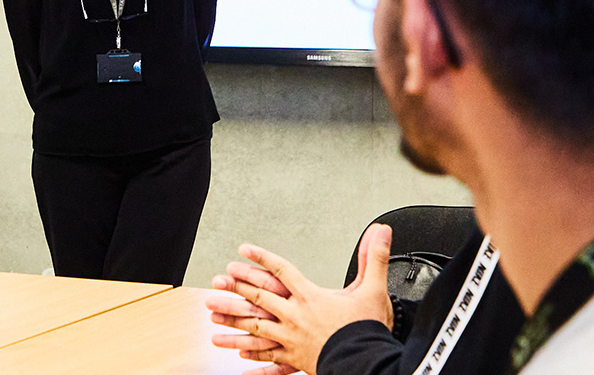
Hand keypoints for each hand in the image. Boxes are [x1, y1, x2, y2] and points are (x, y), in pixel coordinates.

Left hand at [207, 223, 393, 374]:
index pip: (280, 271)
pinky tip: (239, 358)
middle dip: (237, 288)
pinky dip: (252, 357)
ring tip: (213, 319)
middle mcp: (295, 317)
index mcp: (310, 297)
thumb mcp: (373, 289)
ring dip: (232, 322)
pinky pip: (267, 358)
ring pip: (254, 329)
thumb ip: (375, 258)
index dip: (261, 258)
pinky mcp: (293, 360)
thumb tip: (380, 232)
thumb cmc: (366, 329)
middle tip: (217, 281)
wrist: (365, 363)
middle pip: (260, 298)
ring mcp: (291, 340)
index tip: (244, 250)